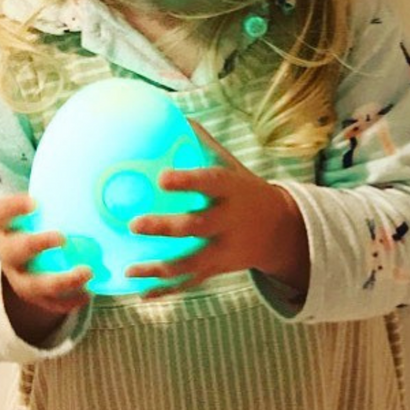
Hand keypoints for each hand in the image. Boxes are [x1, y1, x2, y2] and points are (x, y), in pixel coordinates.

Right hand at [0, 193, 91, 341]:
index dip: (14, 207)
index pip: (1, 213)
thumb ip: (59, 184)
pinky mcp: (36, 299)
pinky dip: (70, 300)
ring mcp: (21, 279)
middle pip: (15, 251)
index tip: (35, 200)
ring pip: (34, 284)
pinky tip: (91, 292)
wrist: (26, 262)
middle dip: (37, 244)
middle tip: (63, 237)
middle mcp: (9, 253)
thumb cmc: (42, 222)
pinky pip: (51, 305)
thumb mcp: (44, 205)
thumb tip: (94, 142)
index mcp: (8, 226)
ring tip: (88, 271)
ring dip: (61, 280)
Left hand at [126, 121, 309, 299]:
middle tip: (133, 224)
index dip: (187, 181)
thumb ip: (201, 143)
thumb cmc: (244, 189)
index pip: (210, 183)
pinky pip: (190, 283)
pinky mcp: (218, 270)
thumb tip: (172, 115)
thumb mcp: (231, 164)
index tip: (161, 178)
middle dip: (166, 227)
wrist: (280, 229)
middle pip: (197, 227)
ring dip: (158, 269)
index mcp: (231, 190)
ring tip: (129, 269)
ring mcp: (224, 249)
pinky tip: (140, 294)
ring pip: (190, 263)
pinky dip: (166, 292)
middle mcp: (229, 221)